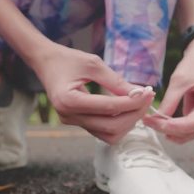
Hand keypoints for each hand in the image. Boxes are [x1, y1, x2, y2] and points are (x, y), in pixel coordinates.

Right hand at [33, 42, 154, 143]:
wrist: (46, 63)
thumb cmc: (68, 59)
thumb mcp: (93, 63)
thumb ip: (116, 81)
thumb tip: (139, 94)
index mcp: (69, 100)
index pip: (109, 107)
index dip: (132, 102)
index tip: (147, 92)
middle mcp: (68, 116)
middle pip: (111, 126)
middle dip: (134, 114)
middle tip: (147, 98)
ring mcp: (72, 122)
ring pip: (109, 135)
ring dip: (128, 122)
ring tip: (139, 104)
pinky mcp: (77, 123)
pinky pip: (103, 132)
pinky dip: (118, 124)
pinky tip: (127, 109)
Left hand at [143, 37, 193, 143]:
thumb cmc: (193, 64)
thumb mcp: (179, 80)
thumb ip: (170, 101)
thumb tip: (157, 120)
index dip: (183, 126)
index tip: (162, 124)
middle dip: (174, 128)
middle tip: (152, 123)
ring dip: (174, 131)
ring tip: (154, 123)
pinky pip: (191, 126)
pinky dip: (176, 128)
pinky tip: (162, 125)